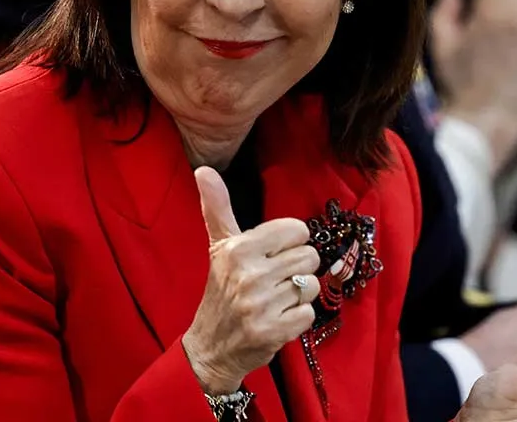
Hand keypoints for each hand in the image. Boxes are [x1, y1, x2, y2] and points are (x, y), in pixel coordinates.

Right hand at [181, 167, 320, 394]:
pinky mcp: (275, 332)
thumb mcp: (219, 247)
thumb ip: (217, 207)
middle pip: (309, 257)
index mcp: (239, 248)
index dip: (290, 243)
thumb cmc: (221, 291)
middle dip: (295, 269)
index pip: (297, 230)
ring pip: (312, 285)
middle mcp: (250, 275)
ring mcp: (262, 306)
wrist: (210, 347)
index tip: (272, 255)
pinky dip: (297, 318)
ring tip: (275, 300)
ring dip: (298, 295)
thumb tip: (204, 169)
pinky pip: (309, 313)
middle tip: (273, 281)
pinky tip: (278, 319)